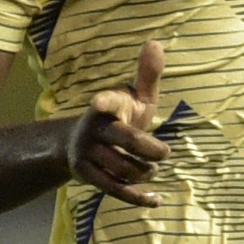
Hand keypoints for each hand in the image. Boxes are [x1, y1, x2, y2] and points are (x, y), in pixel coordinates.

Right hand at [68, 38, 171, 207]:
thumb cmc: (119, 117)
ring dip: (145, 171)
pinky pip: (114, 190)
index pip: (107, 102)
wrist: (79, 144)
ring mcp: (88, 153)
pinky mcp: (87, 175)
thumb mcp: (133, 96)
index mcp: (106, 106)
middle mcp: (94, 129)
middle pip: (126, 141)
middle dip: (150, 149)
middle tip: (164, 153)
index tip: (99, 100)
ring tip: (152, 169)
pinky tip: (156, 200)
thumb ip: (147, 75)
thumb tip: (156, 43)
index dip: (105, 100)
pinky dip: (137, 197)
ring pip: (123, 168)